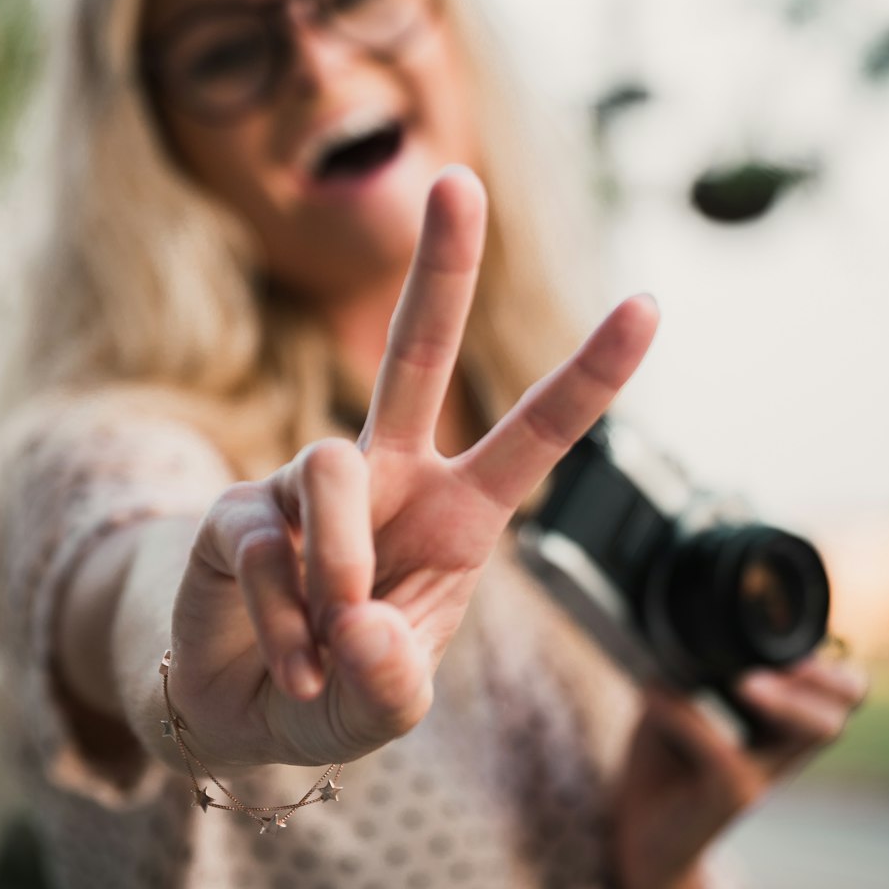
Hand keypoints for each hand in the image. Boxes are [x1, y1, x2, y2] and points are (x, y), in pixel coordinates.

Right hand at [165, 166, 658, 768]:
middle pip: (415, 355)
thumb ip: (392, 683)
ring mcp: (310, 484)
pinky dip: (284, 623)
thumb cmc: (344, 689)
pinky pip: (268, 544)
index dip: (589, 374)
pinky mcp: (240, 508)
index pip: (533, 436)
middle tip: (459, 179)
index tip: (649, 304)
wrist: (244, 709)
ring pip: (332, 466)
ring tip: (328, 648)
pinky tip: (290, 658)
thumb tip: (359, 622)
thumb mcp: (388, 706)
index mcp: (457, 514)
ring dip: (337, 571)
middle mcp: (387, 477)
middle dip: (442, 270)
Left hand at [613, 655, 868, 888]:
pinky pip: (724, 751)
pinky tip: (651, 692)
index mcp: (775, 724)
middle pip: (845, 704)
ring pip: (816, 730)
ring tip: (743, 684)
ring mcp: (763, 775)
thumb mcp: (674, 705)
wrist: (637, 837)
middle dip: (826, 678)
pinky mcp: (732, 795)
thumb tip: (680, 643)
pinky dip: (685, 714)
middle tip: (782, 666)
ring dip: (785, 699)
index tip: (779, 644)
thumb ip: (688, 674)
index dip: (824, 663)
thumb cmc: (660, 765)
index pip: (837, 688)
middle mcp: (780, 750)